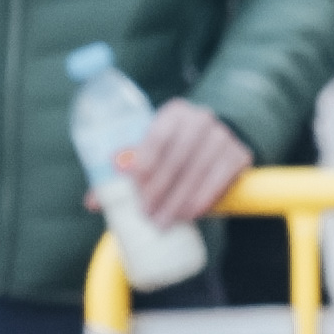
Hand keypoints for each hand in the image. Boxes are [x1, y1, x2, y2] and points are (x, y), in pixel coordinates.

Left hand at [114, 96, 254, 224]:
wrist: (218, 141)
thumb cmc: (175, 151)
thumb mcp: (153, 151)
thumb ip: (126, 173)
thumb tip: (93, 202)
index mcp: (173, 113)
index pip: (157, 136)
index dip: (145, 162)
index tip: (134, 187)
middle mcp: (200, 119)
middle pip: (178, 156)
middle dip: (161, 188)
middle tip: (148, 214)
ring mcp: (223, 136)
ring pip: (199, 170)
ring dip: (180, 199)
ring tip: (165, 220)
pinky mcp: (240, 154)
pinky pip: (221, 178)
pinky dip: (205, 197)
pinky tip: (191, 213)